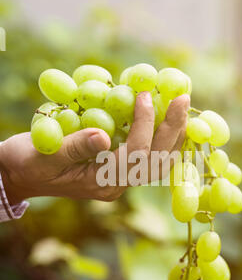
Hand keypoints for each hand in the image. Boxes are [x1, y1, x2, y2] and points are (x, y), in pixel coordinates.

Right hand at [0, 92, 189, 204]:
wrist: (20, 175)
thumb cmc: (27, 163)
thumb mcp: (45, 154)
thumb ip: (75, 147)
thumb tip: (104, 136)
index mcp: (100, 184)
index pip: (135, 156)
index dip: (144, 124)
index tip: (144, 94)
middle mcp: (116, 186)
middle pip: (155, 162)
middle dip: (172, 129)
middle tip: (184, 98)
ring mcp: (120, 180)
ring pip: (157, 162)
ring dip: (172, 134)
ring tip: (182, 106)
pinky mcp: (118, 170)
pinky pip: (148, 157)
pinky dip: (161, 137)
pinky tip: (168, 118)